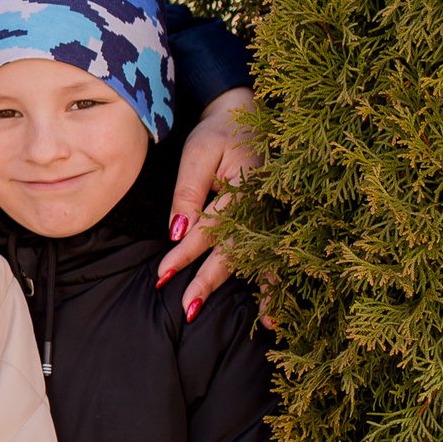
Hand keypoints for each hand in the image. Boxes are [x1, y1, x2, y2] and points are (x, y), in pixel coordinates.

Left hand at [159, 87, 257, 319]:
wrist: (250, 115)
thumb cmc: (220, 132)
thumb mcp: (198, 152)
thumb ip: (189, 192)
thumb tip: (177, 232)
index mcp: (243, 188)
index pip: (209, 230)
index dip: (186, 254)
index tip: (163, 276)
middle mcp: (264, 207)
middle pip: (237, 251)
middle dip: (212, 282)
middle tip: (189, 309)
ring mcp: (275, 216)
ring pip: (266, 259)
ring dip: (264, 294)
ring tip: (264, 326)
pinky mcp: (275, 221)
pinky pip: (277, 257)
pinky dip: (279, 285)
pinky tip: (278, 313)